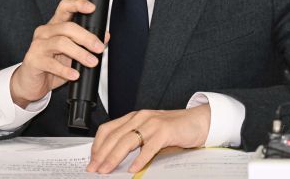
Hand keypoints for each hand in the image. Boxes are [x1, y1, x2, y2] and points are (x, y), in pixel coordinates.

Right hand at [10, 0, 106, 107]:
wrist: (31, 83)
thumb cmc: (51, 65)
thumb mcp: (71, 53)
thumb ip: (86, 43)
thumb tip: (105, 36)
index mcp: (54, 25)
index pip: (64, 7)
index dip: (77, 4)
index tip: (91, 8)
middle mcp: (45, 32)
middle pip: (67, 27)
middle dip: (87, 37)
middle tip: (99, 48)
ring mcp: (37, 45)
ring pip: (61, 43)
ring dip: (80, 53)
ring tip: (92, 62)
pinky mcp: (33, 60)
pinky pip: (51, 63)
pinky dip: (66, 70)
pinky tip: (75, 75)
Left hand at [87, 105, 210, 173]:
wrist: (197, 121)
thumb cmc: (173, 130)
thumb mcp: (149, 134)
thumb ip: (134, 142)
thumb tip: (114, 161)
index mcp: (134, 118)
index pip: (107, 129)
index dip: (97, 145)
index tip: (91, 161)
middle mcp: (140, 118)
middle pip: (114, 136)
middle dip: (101, 154)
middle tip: (94, 169)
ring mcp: (152, 123)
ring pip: (127, 140)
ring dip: (114, 157)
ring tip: (106, 170)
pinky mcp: (165, 131)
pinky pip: (149, 147)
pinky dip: (139, 159)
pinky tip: (133, 169)